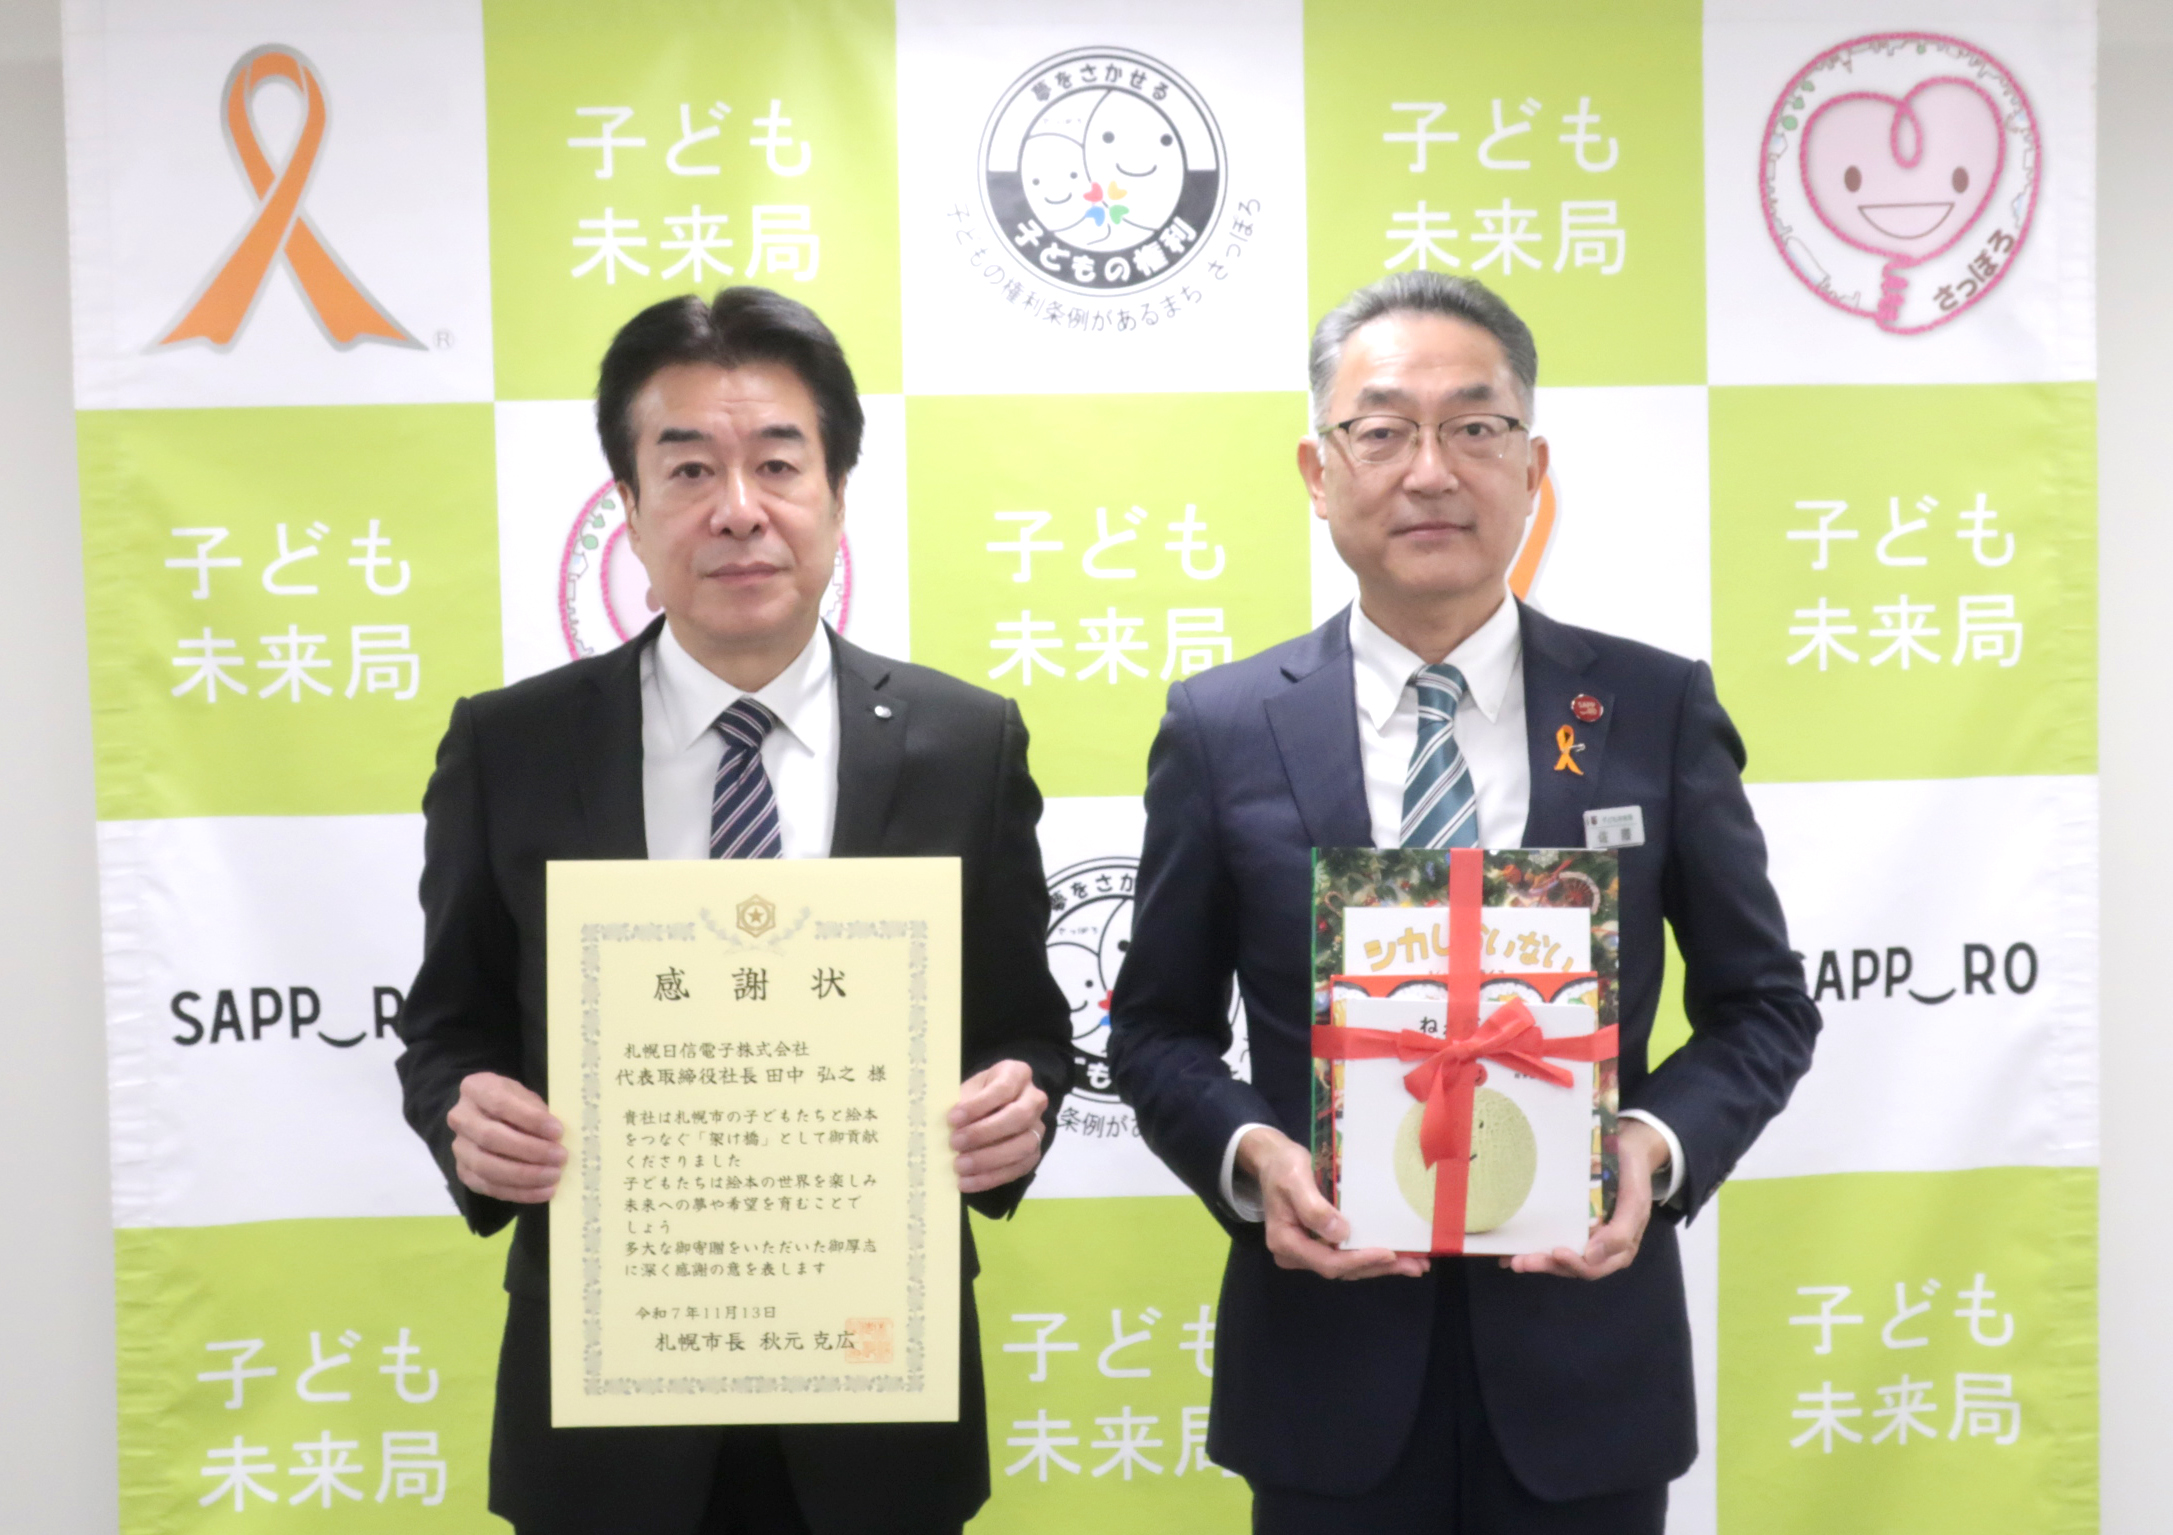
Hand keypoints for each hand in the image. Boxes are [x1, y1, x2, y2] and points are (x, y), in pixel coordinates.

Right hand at [447, 1071, 564, 1203]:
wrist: (488, 1116)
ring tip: (554, 1176)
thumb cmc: (514, 1102)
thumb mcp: (525, 1096)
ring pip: (487, 1167)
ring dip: (525, 1175)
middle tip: (560, 1157)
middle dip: (529, 1150)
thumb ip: (537, 1111)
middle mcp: (460, 1118)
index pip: (500, 1104)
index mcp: (475, 1089)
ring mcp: (459, 1148)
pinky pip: (490, 1187)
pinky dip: (519, 1192)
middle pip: (491, 1138)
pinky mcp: (464, 1172)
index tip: (558, 1131)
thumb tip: (556, 1137)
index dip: (530, 1119)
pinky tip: (544, 1191)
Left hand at [949, 1060, 1049, 1193]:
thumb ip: (959, 1105)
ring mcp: (1038, 1128)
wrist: (993, 1107)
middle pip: (1019, 1117)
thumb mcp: (967, 1090)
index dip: (978, 1105)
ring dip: (988, 1159)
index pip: (1003, 1088)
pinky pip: (1017, 1169)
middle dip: (985, 1133)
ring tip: (959, 1166)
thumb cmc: (976, 1095)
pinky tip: (967, 1182)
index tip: (952, 1118)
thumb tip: (938, 1128)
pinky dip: (990, 1178)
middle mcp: (1035, 1099)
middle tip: (955, 1143)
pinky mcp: (1034, 1154)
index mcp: (1017, 1074)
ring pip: (1023, 1145)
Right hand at [1238, 1126, 1429, 1281]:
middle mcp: (1297, 1254)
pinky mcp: (1320, 1244)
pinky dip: (1372, 1256)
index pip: (1327, 1262)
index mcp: (1286, 1243)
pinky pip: (1347, 1254)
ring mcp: (1309, 1251)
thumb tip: (1340, 1234)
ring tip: (1415, 1265)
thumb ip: (1313, 1208)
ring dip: (1380, 1266)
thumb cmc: (1283, 1167)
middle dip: (1378, 1268)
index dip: (1359, 1260)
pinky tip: (1398, 1256)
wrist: (1273, 1160)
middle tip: (1414, 1266)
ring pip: (1348, 1266)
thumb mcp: (1295, 1180)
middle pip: (1342, 1269)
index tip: (1389, 1253)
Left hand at [1502, 1117, 1666, 1279]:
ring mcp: (1581, 1235)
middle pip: (1570, 1266)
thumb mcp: (1635, 1202)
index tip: (1556, 1252)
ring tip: (1512, 1259)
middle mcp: (1598, 1248)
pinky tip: (1511, 1245)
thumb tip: (1591, 1257)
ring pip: (1557, 1256)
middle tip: (1521, 1262)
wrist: (1627, 1150)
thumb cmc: (1632, 1177)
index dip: (1574, 1265)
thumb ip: (1621, 1232)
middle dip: (1546, 1265)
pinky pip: (1550, 1236)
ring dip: (1536, 1259)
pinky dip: (1532, 1243)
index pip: (1593, 1267)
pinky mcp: (1568, 1221)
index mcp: (1618, 1249)